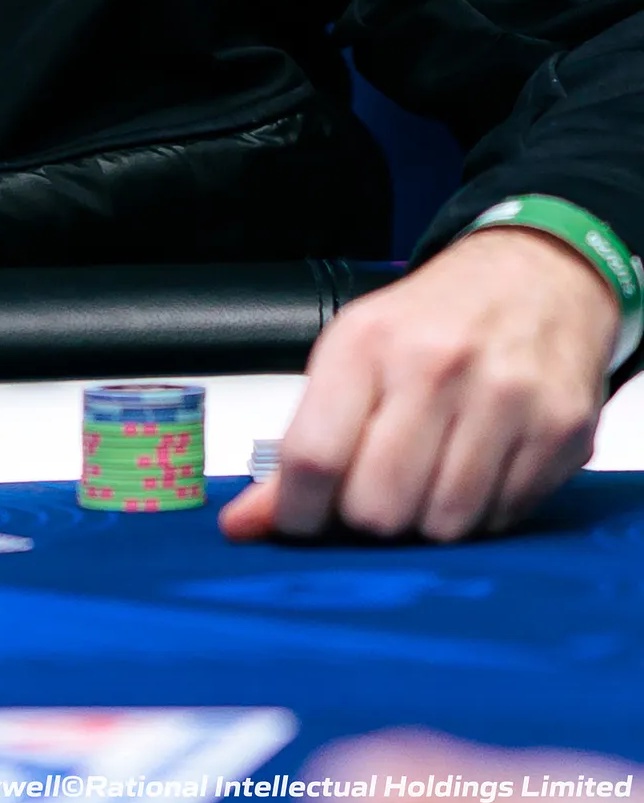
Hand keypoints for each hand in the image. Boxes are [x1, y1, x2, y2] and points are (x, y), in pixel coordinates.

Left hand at [220, 228, 615, 543]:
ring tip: (431, 475)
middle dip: (369, 518)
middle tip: (377, 490)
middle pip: (378, 506)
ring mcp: (503, 397)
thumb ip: (301, 445)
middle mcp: (435, 365)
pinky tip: (480, 468)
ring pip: (443, 525)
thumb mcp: (351, 358)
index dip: (298, 514)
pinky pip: (502, 519)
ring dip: (428, 520)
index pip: (314, 457)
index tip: (302, 524)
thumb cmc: (431, 322)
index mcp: (365, 343)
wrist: (532, 277)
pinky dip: (484, 514)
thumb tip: (243, 525)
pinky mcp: (558, 429)